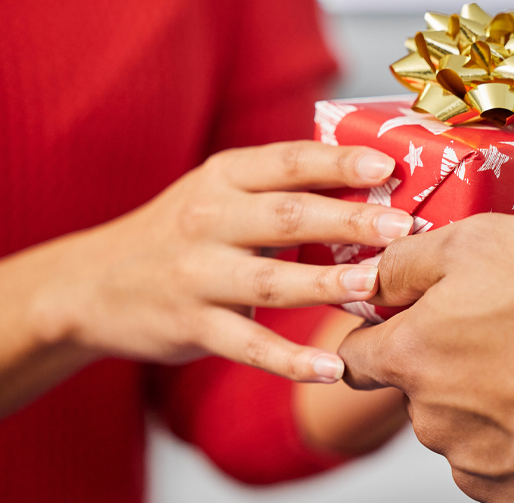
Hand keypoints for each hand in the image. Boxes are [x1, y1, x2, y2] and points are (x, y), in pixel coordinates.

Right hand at [7, 140, 413, 388]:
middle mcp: (209, 219)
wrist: (92, 283)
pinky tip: (332, 368)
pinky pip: (248, 346)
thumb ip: (282, 189)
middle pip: (289, 217)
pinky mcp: (191, 324)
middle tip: (403, 228)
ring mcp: (197, 274)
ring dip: (326, 283)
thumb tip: (372, 185)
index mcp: (224, 177)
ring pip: (271, 281)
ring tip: (373, 286)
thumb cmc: (181, 233)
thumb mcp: (218, 193)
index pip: (289, 162)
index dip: (339, 163)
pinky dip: (290, 361)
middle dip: (350, 221)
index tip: (387, 167)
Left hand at [338, 214, 513, 502]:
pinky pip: (497, 458)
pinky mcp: (513, 486)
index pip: (354, 357)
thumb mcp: (480, 241)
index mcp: (412, 356)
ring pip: (459, 423)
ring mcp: (473, 456)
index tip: (403, 322)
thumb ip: (411, 259)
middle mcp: (431, 415)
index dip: (374, 335)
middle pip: (416, 387)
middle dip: (445, 362)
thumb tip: (374, 273)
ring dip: (484, 398)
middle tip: (501, 330)